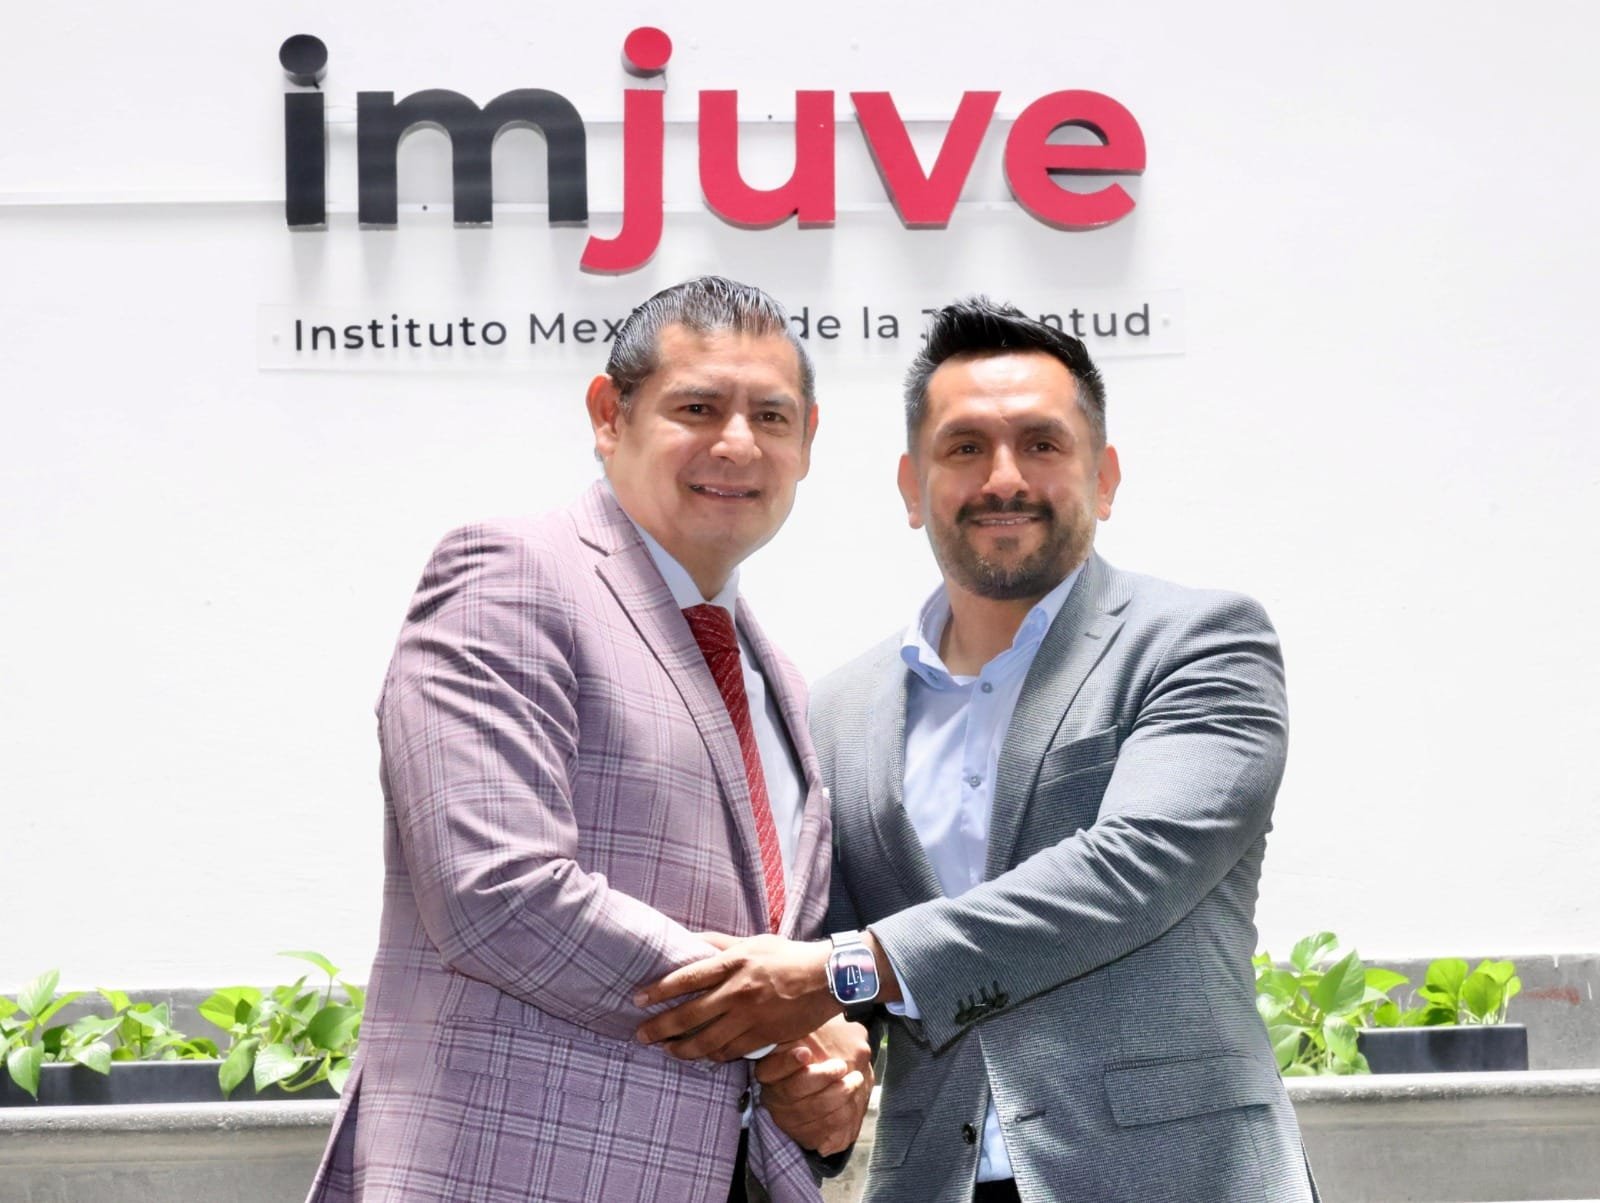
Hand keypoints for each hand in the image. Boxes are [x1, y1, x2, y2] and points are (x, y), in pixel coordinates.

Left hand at [633, 934, 840, 1060]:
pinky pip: (730, 1052)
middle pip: (689, 1015)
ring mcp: (750, 1017)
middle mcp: (738, 991)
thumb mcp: (751, 941)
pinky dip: (712, 1056)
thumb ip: (718, 943)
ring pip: (706, 1040)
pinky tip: (702, 1055)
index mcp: (733, 962)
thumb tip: (688, 941)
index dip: (659, 990)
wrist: (826, 978)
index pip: (686, 978)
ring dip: (681, 1048)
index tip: (638, 1000)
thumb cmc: (786, 955)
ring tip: (666, 1050)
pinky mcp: (764, 1036)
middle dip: (660, 1027)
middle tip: (641, 1035)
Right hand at [756, 1015, 873, 1155]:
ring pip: (812, 1113)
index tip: (806, 1053)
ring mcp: (788, 1119)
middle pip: (793, 1091)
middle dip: (821, 1078)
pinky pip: (822, 1136)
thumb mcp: (824, 1031)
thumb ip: (822, 1031)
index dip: (787, 1063)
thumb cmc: (828, 1047)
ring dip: (838, 1096)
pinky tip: (853, 1104)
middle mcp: (775, 1096)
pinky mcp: (806, 1137)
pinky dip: (841, 1120)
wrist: (840, 1079)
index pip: (771, 1069)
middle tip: (841, 1066)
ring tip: (856, 1080)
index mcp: (771, 1071)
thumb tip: (823, 1031)